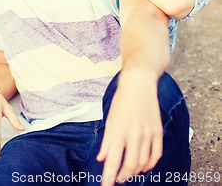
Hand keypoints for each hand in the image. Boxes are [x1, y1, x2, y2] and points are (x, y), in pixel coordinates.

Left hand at [97, 71, 162, 185]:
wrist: (139, 83)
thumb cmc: (122, 100)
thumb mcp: (110, 118)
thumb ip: (106, 141)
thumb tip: (102, 159)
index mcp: (119, 130)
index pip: (113, 160)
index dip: (109, 178)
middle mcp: (134, 133)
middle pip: (130, 165)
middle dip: (122, 176)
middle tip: (117, 179)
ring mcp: (147, 133)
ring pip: (143, 162)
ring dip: (135, 172)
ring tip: (128, 173)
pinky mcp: (158, 131)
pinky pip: (156, 154)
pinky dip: (151, 164)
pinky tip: (144, 166)